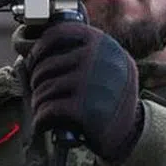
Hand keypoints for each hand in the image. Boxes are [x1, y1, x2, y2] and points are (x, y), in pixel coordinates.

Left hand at [23, 21, 142, 164]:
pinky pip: (49, 109)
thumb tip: (42, 46)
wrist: (131, 133)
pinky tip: (41, 124)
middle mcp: (100, 60)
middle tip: (38, 92)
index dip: (39, 48)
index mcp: (105, 44)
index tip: (34, 61)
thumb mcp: (111, 64)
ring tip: (40, 109)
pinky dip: (40, 119)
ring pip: (45, 88)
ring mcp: (93, 84)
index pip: (59, 33)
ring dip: (37, 101)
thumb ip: (87, 51)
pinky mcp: (86, 110)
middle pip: (48, 65)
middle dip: (36, 81)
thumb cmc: (112, 97)